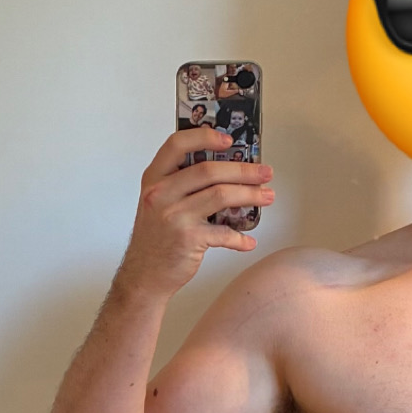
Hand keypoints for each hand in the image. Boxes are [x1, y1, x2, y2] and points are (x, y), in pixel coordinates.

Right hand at [119, 127, 274, 298]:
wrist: (144, 275)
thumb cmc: (156, 238)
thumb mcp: (158, 202)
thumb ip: (181, 184)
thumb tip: (225, 171)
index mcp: (154, 178)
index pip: (177, 144)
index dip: (204, 137)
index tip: (228, 139)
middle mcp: (161, 193)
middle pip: (209, 170)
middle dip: (243, 170)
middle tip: (265, 173)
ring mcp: (174, 216)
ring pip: (221, 195)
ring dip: (250, 195)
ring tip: (267, 196)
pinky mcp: (188, 239)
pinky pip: (224, 233)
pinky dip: (240, 238)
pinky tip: (249, 241)